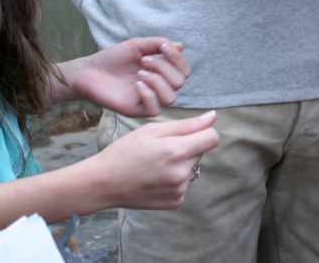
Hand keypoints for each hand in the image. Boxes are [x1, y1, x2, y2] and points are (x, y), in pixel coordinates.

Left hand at [65, 38, 189, 116]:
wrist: (89, 71)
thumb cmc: (112, 58)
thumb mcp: (137, 45)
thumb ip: (159, 44)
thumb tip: (181, 45)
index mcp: (161, 73)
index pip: (184, 71)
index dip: (178, 58)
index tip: (162, 47)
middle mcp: (158, 87)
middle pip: (180, 83)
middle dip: (164, 67)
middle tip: (143, 60)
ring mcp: (148, 100)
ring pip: (171, 98)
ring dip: (158, 81)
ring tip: (140, 73)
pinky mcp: (137, 110)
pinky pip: (155, 109)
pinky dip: (149, 94)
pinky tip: (136, 85)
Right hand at [90, 112, 219, 210]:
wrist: (104, 183)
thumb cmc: (125, 151)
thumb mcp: (152, 130)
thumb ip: (187, 124)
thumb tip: (213, 117)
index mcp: (177, 151)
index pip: (212, 138)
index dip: (203, 131)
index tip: (189, 132)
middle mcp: (182, 173)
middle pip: (201, 152)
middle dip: (187, 147)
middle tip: (160, 149)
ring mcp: (179, 190)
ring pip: (192, 168)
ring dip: (181, 164)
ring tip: (155, 164)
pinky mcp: (175, 202)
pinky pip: (184, 184)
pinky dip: (174, 179)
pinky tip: (155, 178)